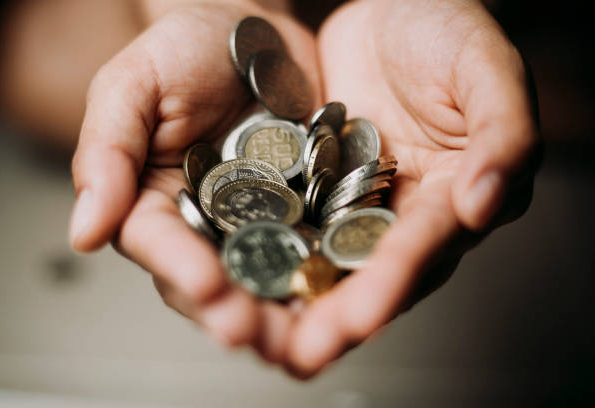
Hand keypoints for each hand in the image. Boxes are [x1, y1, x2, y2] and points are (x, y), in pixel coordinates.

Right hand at [68, 0, 320, 358]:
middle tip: (255, 332)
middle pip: (213, 278)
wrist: (254, 33)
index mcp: (152, 200)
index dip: (179, 267)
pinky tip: (342, 289)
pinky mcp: (305, 210)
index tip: (205, 285)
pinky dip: (325, 270)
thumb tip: (82, 231)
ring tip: (302, 333)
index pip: (158, 244)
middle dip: (232, 309)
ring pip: (265, 275)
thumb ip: (107, 152)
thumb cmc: (184, 48)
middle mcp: (204, 222)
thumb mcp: (133, 86)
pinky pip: (315, 245)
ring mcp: (257, 221)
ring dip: (281, 308)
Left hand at [284, 0, 541, 376]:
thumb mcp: (486, 68)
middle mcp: (406, 212)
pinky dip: (268, 251)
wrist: (389, 7)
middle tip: (299, 351)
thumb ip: (503, 134)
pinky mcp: (316, 188)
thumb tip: (484, 202)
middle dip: (337, 315)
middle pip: (372, 273)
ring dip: (295, 299)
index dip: (394, 280)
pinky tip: (237, 276)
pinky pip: (292, 224)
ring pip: (328, 262)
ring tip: (258, 333)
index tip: (361, 315)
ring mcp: (358, 203)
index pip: (426, 246)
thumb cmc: (446, 29)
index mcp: (458, 194)